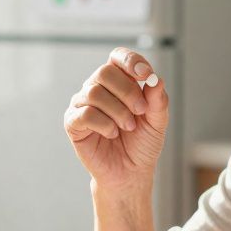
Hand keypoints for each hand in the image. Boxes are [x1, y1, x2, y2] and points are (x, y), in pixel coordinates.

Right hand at [63, 48, 167, 188]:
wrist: (130, 173)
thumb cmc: (142, 144)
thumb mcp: (157, 121)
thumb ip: (158, 100)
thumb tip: (155, 80)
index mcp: (118, 81)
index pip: (118, 57)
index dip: (130, 61)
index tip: (145, 75)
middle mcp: (97, 88)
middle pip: (104, 72)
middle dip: (127, 91)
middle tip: (140, 111)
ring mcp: (82, 104)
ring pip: (94, 93)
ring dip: (117, 111)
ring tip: (128, 127)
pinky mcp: (73, 123)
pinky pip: (84, 114)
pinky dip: (104, 124)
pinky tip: (112, 134)